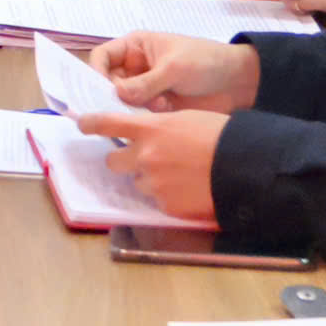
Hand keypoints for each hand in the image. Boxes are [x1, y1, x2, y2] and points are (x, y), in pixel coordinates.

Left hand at [74, 110, 223, 221]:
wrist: (244, 168)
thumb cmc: (221, 136)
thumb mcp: (187, 119)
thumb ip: (161, 125)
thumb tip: (151, 133)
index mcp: (149, 130)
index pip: (107, 124)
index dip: (90, 124)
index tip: (82, 124)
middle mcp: (144, 157)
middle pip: (113, 161)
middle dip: (123, 160)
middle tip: (141, 159)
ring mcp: (153, 183)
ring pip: (138, 182)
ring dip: (150, 179)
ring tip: (178, 175)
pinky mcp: (166, 206)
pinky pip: (158, 200)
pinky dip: (169, 196)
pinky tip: (189, 190)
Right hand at [86, 31, 260, 112]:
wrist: (237, 82)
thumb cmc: (204, 62)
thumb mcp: (174, 68)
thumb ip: (144, 83)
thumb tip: (117, 96)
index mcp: (135, 47)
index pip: (102, 57)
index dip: (96, 72)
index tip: (101, 90)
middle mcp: (135, 68)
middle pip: (108, 83)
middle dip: (115, 95)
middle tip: (126, 106)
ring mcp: (145, 89)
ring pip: (123, 102)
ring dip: (134, 107)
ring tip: (158, 105)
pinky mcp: (156, 107)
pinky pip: (139, 115)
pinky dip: (147, 116)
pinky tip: (166, 111)